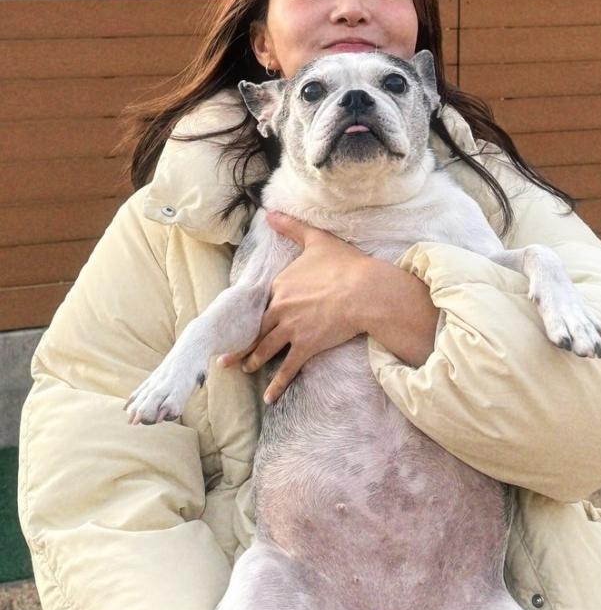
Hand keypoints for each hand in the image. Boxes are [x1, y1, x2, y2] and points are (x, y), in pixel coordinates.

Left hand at [220, 211, 369, 403]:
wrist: (365, 290)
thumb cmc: (345, 265)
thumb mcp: (316, 239)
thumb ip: (291, 227)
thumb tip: (270, 212)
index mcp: (280, 285)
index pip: (259, 303)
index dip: (250, 314)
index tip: (239, 322)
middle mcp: (279, 308)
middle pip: (255, 329)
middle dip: (239, 343)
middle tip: (225, 355)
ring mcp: (291, 329)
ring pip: (264, 349)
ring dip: (252, 361)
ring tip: (243, 370)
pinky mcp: (305, 346)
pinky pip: (287, 368)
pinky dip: (276, 384)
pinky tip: (268, 397)